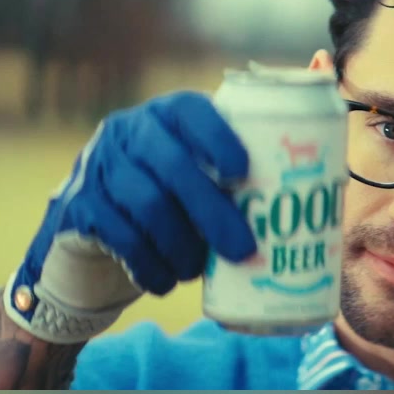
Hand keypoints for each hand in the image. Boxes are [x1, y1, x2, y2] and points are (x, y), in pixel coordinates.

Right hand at [2, 92, 256, 343]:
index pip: (191, 112)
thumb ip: (239, 178)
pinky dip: (149, 265)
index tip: (243, 173)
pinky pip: (120, 237)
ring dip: (181, 246)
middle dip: (213, 212)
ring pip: (147, 205)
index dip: (218, 138)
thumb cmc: (167, 201)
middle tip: (243, 249)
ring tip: (197, 270)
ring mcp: (98, 166)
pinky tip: (165, 281)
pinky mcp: (78, 206)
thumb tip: (315, 208)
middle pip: (174, 167)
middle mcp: (129, 132)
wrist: (89, 231)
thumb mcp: (196, 177)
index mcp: (167, 116)